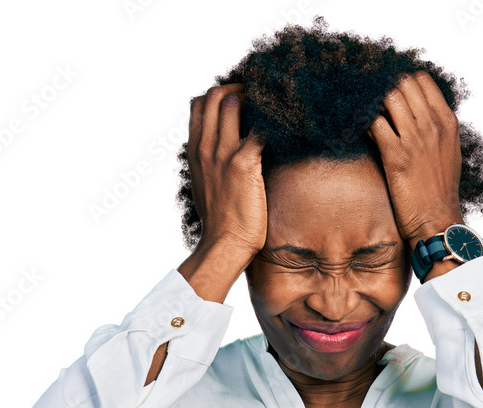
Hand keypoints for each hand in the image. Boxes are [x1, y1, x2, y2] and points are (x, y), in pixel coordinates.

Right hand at [187, 84, 266, 256]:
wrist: (224, 245)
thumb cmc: (220, 222)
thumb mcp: (204, 186)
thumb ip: (209, 164)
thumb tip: (221, 154)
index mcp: (195, 152)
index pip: (199, 104)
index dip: (221, 94)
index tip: (240, 99)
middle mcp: (205, 148)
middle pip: (216, 95)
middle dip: (239, 88)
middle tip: (261, 98)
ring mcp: (223, 155)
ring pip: (233, 103)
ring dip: (256, 99)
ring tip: (274, 108)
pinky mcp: (243, 164)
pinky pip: (259, 129)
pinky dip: (273, 122)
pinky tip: (287, 126)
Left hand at [366, 71, 463, 245]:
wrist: (437, 220)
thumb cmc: (441, 191)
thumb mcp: (449, 151)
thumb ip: (436, 127)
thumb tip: (418, 112)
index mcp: (447, 121)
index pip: (422, 80)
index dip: (404, 82)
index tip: (395, 94)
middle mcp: (431, 125)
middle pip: (403, 84)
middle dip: (386, 90)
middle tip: (377, 105)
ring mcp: (413, 138)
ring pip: (388, 98)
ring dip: (375, 105)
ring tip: (372, 118)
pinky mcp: (395, 155)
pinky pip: (374, 124)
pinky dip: (367, 125)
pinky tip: (367, 135)